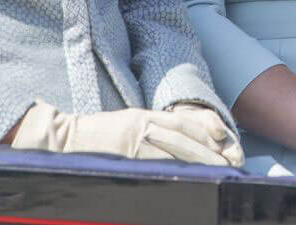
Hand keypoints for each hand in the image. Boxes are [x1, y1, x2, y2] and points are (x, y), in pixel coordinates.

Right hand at [9, 102, 240, 165]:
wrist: (63, 139)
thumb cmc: (95, 136)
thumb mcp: (127, 125)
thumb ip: (152, 131)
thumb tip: (180, 144)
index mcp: (144, 116)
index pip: (185, 121)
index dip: (208, 130)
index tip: (227, 141)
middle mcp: (144, 125)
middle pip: (186, 137)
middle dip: (211, 150)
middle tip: (232, 162)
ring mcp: (135, 142)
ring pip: (177, 151)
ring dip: (201, 162)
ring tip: (220, 172)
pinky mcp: (126, 157)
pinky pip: (157, 165)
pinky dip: (177, 171)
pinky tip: (192, 179)